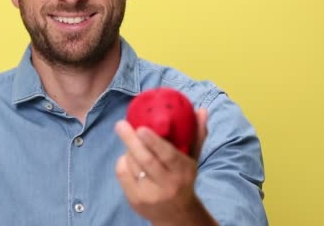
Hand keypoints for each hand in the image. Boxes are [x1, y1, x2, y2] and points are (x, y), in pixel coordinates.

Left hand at [114, 108, 217, 225]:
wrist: (177, 216)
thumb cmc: (183, 179)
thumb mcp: (192, 159)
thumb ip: (197, 135)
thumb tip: (202, 110)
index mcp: (183, 171)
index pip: (168, 156)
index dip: (154, 142)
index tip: (141, 128)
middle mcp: (167, 185)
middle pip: (146, 160)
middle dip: (131, 140)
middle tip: (121, 124)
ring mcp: (149, 194)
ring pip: (132, 164)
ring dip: (128, 149)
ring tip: (131, 142)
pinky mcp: (135, 200)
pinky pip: (122, 173)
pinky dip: (122, 161)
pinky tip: (128, 158)